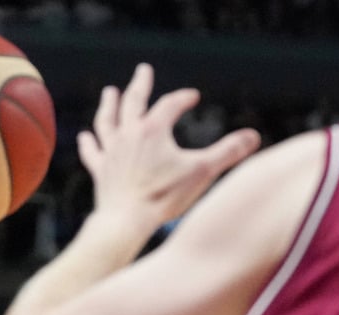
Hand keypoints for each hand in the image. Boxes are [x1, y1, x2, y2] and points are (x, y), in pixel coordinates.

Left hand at [80, 63, 259, 231]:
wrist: (126, 220)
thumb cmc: (164, 197)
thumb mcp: (202, 172)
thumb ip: (228, 152)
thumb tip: (253, 137)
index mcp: (153, 130)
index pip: (170, 104)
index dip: (182, 97)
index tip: (193, 96)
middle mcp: (128, 134)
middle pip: (133, 101)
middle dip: (140, 84)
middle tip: (143, 70)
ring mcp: (111, 151)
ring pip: (107, 121)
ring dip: (109, 105)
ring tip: (110, 93)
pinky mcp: (100, 170)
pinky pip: (92, 151)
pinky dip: (88, 143)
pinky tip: (85, 136)